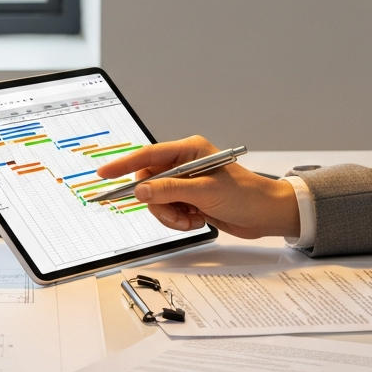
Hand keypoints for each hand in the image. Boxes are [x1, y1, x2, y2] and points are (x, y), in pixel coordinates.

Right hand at [95, 135, 299, 238]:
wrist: (267, 215)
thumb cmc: (247, 195)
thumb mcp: (206, 192)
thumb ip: (170, 191)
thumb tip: (141, 191)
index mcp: (190, 150)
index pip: (149, 155)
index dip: (124, 164)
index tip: (105, 174)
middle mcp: (185, 164)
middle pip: (149, 182)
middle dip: (157, 202)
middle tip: (174, 214)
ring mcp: (186, 183)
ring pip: (157, 200)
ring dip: (169, 215)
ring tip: (191, 219)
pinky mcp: (190, 200)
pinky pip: (168, 211)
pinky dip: (178, 220)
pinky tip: (197, 220)